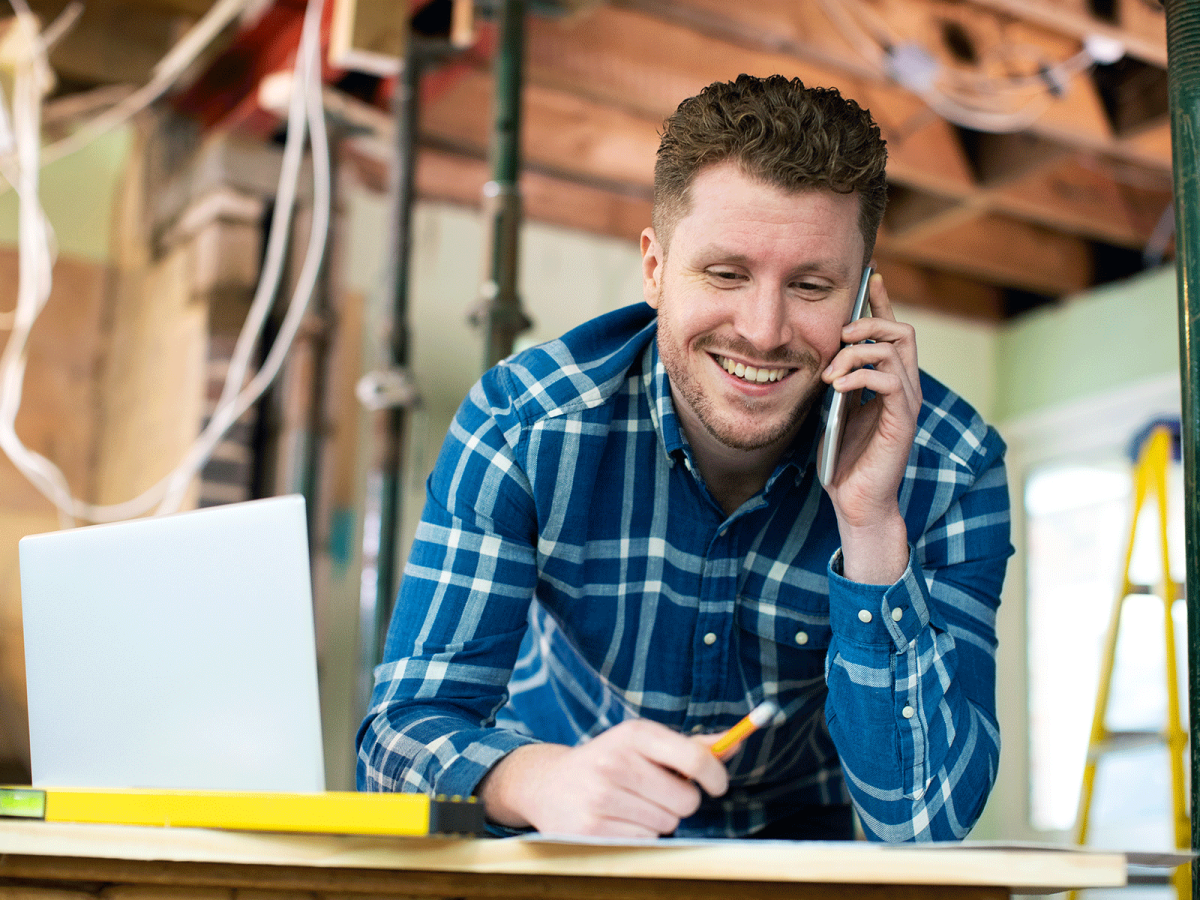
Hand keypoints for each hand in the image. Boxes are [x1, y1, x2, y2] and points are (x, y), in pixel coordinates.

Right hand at [476, 719, 728, 836]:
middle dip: (681, 800)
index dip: (716, 775)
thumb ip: (690, 745)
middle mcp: (616, 762)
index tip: (718, 784)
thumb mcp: (643, 744)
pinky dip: (639, 834)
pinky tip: (618, 820)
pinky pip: (646, 841)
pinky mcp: (592, 829)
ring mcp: (602, 797)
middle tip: (658, 792)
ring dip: (658, 818)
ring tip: (631, 804)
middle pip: (686, 799)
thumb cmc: (610, 761)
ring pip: (667, 823)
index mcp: (633, 734)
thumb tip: (737, 741)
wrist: (548, 784)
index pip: (694, 757)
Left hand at [819, 271, 920, 581]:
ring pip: (895, 349)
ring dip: (857, 352)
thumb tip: (819, 353)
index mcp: (888, 383)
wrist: (856, 502)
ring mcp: (906, 403)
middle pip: (902, 331)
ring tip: (830, 372)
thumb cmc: (843, 460)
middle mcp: (904, 388)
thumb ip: (834, 382)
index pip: (891, 332)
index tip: (870, 277)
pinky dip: (861, 374)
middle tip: (840, 335)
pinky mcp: (902, 420)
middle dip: (869, 322)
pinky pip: (890, 379)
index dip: (881, 303)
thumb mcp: (832, 411)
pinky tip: (837, 387)